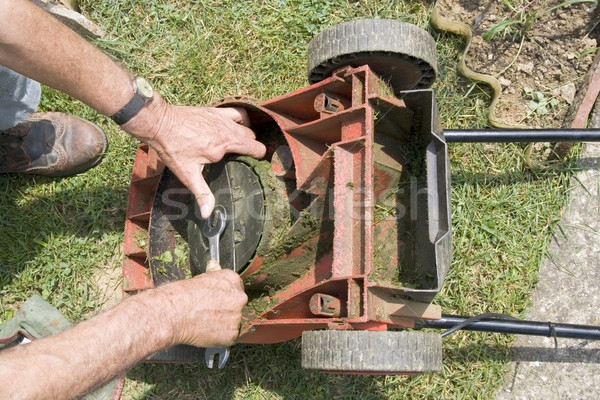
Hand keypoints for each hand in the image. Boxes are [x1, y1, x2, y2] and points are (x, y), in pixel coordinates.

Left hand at [123, 93, 266, 217]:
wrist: (159, 123)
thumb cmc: (173, 148)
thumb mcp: (187, 174)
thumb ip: (202, 193)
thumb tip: (208, 213)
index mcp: (224, 146)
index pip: (256, 149)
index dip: (258, 158)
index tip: (253, 164)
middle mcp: (227, 130)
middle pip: (252, 138)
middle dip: (252, 148)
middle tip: (244, 158)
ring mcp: (222, 118)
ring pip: (247, 126)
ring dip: (247, 135)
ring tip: (239, 145)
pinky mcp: (215, 110)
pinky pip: (237, 112)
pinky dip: (241, 119)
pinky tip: (235, 126)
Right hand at [156, 260, 246, 347]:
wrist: (175, 313)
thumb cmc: (184, 295)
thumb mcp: (201, 277)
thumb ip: (213, 273)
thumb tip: (214, 265)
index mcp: (233, 280)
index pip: (236, 288)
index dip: (225, 296)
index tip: (217, 301)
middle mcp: (240, 297)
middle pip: (238, 305)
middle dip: (227, 310)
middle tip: (211, 313)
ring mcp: (237, 316)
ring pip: (234, 321)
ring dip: (224, 324)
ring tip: (207, 323)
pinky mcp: (232, 333)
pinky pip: (230, 336)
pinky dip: (220, 336)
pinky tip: (208, 331)